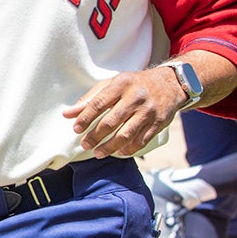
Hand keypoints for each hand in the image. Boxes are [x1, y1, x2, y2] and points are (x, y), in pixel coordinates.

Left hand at [63, 65, 187, 156]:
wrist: (169, 84)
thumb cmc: (133, 84)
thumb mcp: (112, 84)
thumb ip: (89, 99)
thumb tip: (67, 114)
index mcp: (121, 85)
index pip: (99, 103)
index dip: (86, 118)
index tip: (76, 129)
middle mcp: (136, 97)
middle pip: (112, 121)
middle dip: (95, 136)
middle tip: (85, 145)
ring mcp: (148, 111)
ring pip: (126, 134)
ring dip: (110, 146)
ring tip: (98, 153)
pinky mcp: (158, 123)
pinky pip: (141, 140)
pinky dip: (129, 149)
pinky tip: (118, 152)